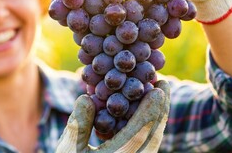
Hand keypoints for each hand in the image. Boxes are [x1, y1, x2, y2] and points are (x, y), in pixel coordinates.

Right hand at [55, 80, 169, 152]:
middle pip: (153, 135)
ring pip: (152, 142)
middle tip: (164, 84)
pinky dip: (148, 129)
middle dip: (160, 109)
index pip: (141, 132)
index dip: (151, 109)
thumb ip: (77, 125)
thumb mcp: (68, 151)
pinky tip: (143, 117)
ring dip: (156, 118)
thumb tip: (87, 97)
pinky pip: (145, 147)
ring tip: (158, 97)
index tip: (159, 89)